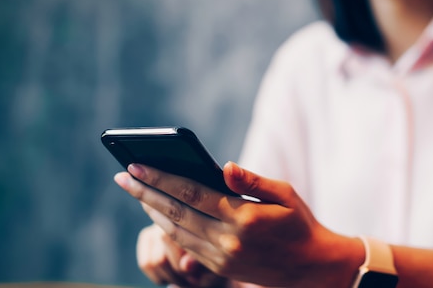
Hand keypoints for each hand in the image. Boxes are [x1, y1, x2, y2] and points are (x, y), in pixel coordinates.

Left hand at [114, 162, 363, 286]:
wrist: (311, 268)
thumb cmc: (299, 223)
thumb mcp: (284, 194)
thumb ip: (252, 181)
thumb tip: (223, 166)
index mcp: (243, 216)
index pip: (191, 192)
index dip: (160, 178)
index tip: (137, 165)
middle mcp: (228, 239)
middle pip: (175, 212)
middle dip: (144, 192)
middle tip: (121, 176)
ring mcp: (221, 257)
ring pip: (175, 231)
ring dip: (150, 210)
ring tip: (134, 191)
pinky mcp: (219, 267)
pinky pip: (184, 245)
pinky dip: (166, 228)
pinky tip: (156, 213)